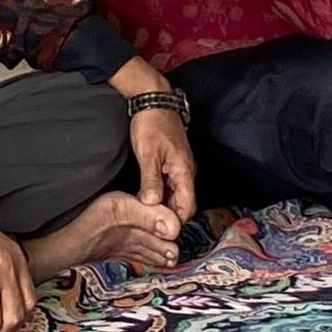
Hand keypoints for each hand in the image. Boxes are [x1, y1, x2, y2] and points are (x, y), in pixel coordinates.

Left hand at [110, 56, 197, 219]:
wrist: (154, 100)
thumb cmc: (151, 124)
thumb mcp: (148, 154)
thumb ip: (150, 181)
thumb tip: (150, 204)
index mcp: (185, 171)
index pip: (188, 207)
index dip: (175, 221)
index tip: (158, 230)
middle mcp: (187, 172)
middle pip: (183, 204)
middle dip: (168, 216)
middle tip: (147, 225)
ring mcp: (180, 168)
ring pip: (176, 196)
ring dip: (163, 205)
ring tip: (144, 214)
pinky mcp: (173, 163)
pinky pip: (171, 186)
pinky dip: (161, 194)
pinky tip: (145, 198)